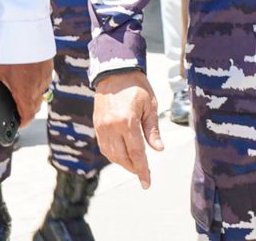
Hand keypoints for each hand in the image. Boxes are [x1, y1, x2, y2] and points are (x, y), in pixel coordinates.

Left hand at [0, 58, 53, 128]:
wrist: (26, 30)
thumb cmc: (8, 51)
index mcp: (24, 93)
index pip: (28, 117)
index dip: (22, 124)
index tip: (18, 125)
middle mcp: (38, 87)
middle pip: (34, 106)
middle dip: (25, 108)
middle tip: (15, 105)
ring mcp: (45, 77)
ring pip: (39, 92)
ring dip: (31, 93)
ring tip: (19, 85)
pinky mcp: (49, 66)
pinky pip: (43, 80)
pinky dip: (35, 81)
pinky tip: (25, 72)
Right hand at [92, 71, 163, 188]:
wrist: (114, 71)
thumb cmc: (136, 86)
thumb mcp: (150, 105)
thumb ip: (152, 130)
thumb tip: (158, 150)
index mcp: (127, 122)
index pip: (136, 153)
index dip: (143, 170)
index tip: (147, 183)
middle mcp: (112, 127)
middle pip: (123, 157)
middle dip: (134, 168)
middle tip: (144, 173)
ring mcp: (102, 126)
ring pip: (111, 154)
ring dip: (123, 163)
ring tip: (135, 166)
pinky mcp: (97, 124)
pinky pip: (104, 146)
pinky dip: (113, 155)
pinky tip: (122, 155)